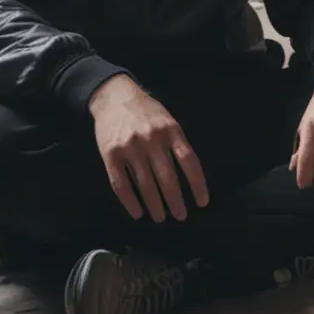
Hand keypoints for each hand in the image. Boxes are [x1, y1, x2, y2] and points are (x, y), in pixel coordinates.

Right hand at [89, 76, 209, 222]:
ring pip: (145, 184)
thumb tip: (189, 173)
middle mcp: (152, 139)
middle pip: (167, 177)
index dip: (197, 183)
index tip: (202, 202)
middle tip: (180, 215)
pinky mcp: (110, 155)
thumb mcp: (168, 119)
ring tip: (161, 217)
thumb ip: (177, 142)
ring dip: (155, 205)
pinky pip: (120, 184)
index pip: (189, 161)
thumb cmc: (146, 111)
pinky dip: (130, 201)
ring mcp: (130, 148)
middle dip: (175, 200)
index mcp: (171, 130)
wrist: (113, 96)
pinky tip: (137, 212)